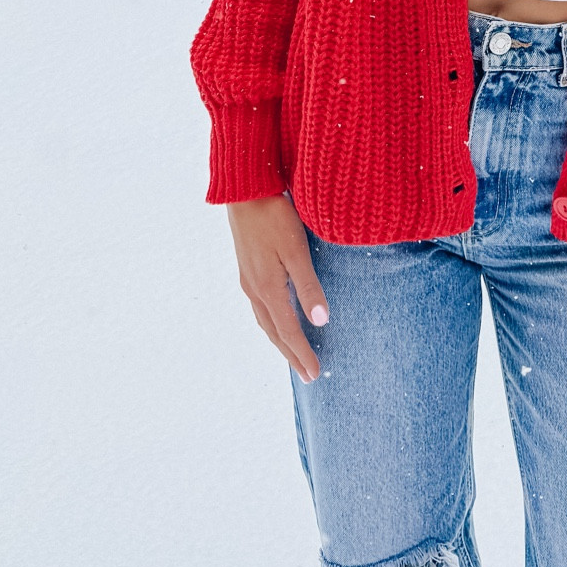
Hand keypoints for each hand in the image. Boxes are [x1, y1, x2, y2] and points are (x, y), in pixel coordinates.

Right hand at [226, 194, 327, 383]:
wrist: (245, 192)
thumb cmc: (275, 217)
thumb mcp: (296, 251)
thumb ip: (309, 286)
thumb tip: (321, 321)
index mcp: (268, 289)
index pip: (289, 331)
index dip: (302, 353)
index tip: (315, 374)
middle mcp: (255, 290)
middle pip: (275, 331)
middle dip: (291, 354)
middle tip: (306, 375)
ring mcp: (249, 280)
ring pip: (265, 320)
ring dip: (280, 340)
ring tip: (293, 354)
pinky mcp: (247, 269)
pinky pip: (261, 307)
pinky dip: (272, 322)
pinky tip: (277, 318)